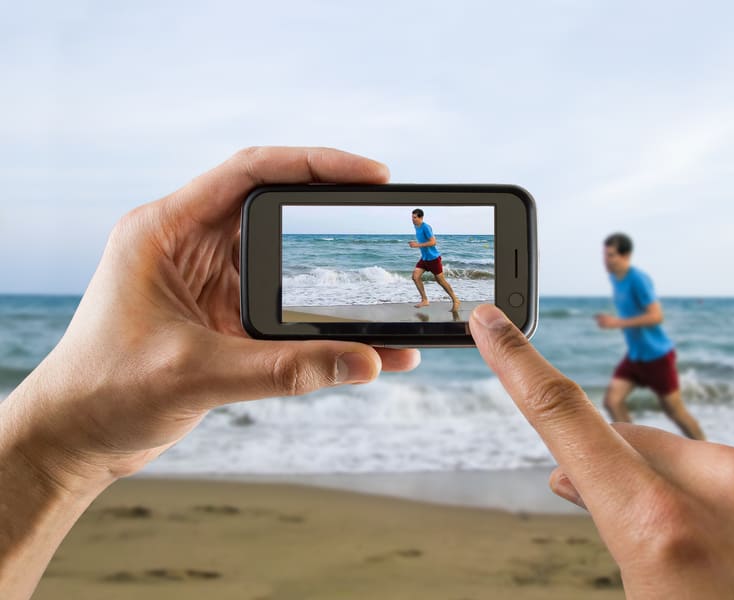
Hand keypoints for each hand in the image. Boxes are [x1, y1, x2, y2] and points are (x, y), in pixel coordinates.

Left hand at [5, 147, 420, 491]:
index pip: (251, 173)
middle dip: (334, 212)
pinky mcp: (222, 317)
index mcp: (166, 230)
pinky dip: (319, 323)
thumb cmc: (104, 391)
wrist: (74, 437)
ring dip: (330, 279)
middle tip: (385, 214)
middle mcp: (189, 245)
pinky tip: (356, 344)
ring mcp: (208, 281)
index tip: (371, 174)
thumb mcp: (196, 374)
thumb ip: (285, 370)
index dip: (315, 165)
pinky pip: (283, 309)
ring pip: (286, 263)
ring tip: (381, 288)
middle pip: (276, 208)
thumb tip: (367, 361)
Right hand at [470, 304, 733, 597]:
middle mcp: (727, 488)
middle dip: (613, 473)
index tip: (491, 321)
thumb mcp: (648, 593)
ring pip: (690, 458)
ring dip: (673, 488)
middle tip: (610, 523)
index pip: (564, 417)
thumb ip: (613, 529)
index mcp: (663, 530)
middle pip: (631, 446)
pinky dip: (730, 494)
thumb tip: (576, 482)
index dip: (517, 362)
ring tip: (694, 554)